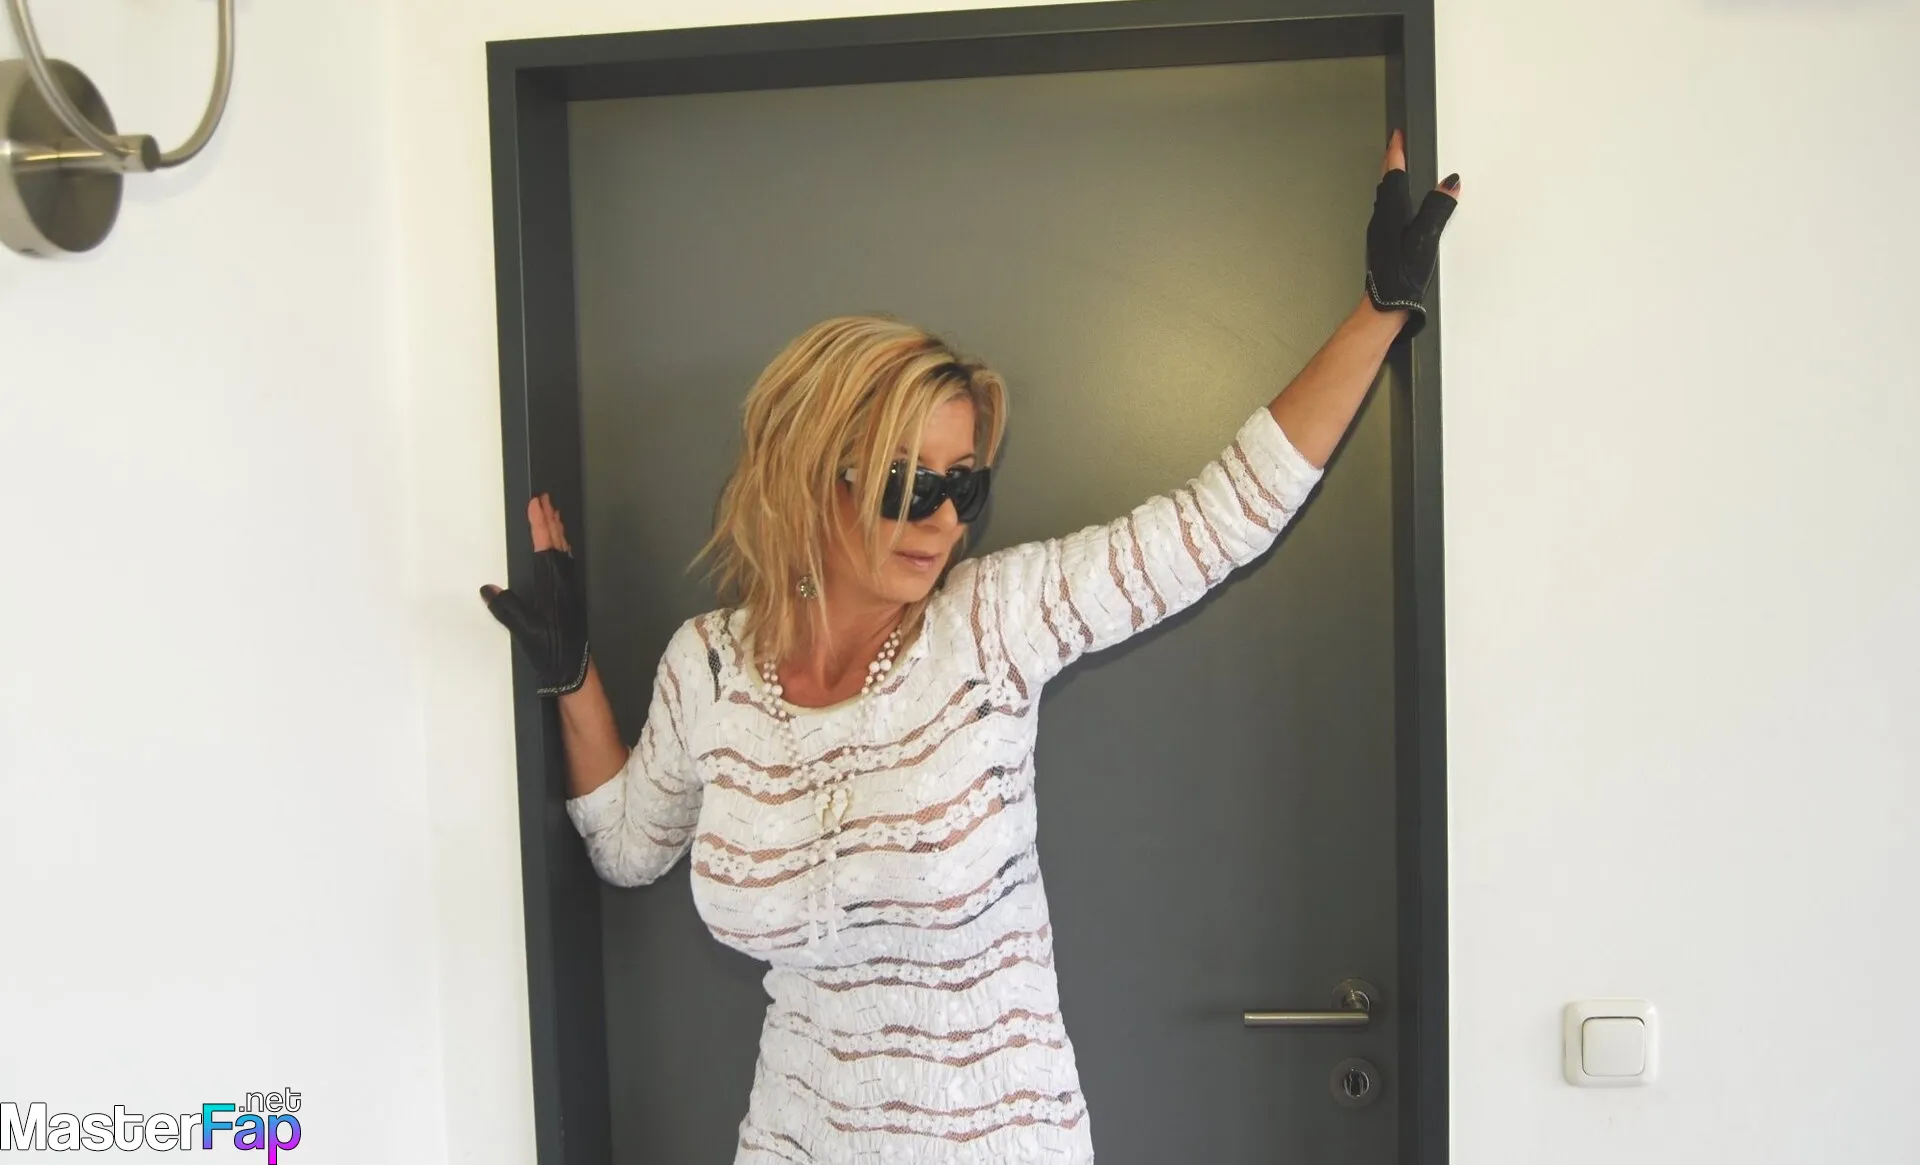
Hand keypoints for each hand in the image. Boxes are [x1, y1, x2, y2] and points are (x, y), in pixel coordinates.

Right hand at [480, 494, 590, 696]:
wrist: (572, 670)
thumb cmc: (551, 649)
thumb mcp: (523, 628)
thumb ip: (505, 607)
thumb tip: (488, 589)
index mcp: (553, 584)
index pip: (545, 546)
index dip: (539, 523)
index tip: (535, 503)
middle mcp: (564, 583)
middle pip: (558, 543)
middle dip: (551, 519)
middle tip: (546, 498)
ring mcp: (569, 590)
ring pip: (565, 552)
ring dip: (558, 532)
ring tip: (554, 515)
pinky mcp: (570, 599)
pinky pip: (567, 564)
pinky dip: (562, 549)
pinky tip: (560, 551)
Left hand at [1364, 130, 1459, 337]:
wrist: (1385, 304)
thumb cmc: (1402, 274)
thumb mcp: (1426, 237)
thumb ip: (1438, 207)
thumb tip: (1450, 183)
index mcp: (1391, 211)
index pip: (1393, 172)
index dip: (1396, 151)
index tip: (1398, 133)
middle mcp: (1381, 218)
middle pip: (1385, 181)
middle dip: (1391, 161)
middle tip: (1397, 146)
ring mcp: (1379, 231)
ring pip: (1384, 196)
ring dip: (1392, 179)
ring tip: (1398, 169)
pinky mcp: (1381, 242)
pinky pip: (1387, 211)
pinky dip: (1394, 199)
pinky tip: (1401, 207)